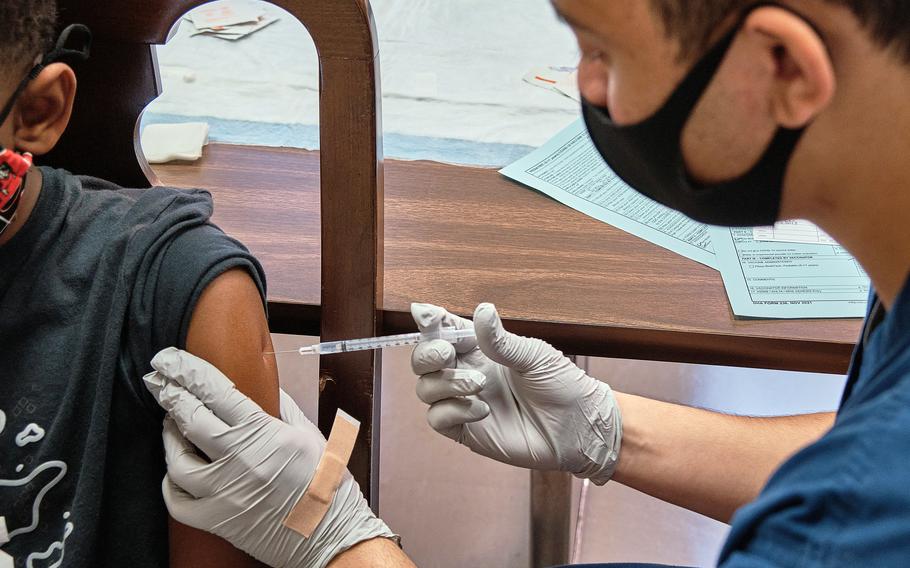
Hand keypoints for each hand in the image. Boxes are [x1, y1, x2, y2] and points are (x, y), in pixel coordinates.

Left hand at [144, 348, 395, 567]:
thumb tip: (262, 386)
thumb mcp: (308, 434)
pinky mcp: (217, 520)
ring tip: (170, 423)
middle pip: (189, 417)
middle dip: (168, 392)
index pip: (215, 391)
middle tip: (156, 377)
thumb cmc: (325, 484)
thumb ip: (281, 408)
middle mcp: (238, 459)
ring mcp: (223, 492)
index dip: (187, 370)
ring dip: (169, 436)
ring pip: (177, 459)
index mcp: (263, 432)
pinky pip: (177, 501)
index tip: (169, 358)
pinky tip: (174, 470)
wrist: (330, 534)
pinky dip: (171, 483)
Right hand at [410, 303, 621, 483]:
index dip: (430, 321)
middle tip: (446, 353)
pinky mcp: (466, 429)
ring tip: (479, 384)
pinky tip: (483, 410)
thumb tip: (482, 310)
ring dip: (446, 383)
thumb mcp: (533, 356)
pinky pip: (437, 418)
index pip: (444, 330)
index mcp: (480, 349)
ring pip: (425, 388)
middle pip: (424, 360)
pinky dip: (453, 410)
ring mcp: (463, 401)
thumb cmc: (560, 385)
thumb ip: (501, 340)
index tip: (428, 315)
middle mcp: (466, 372)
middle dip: (427, 353)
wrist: (577, 427)